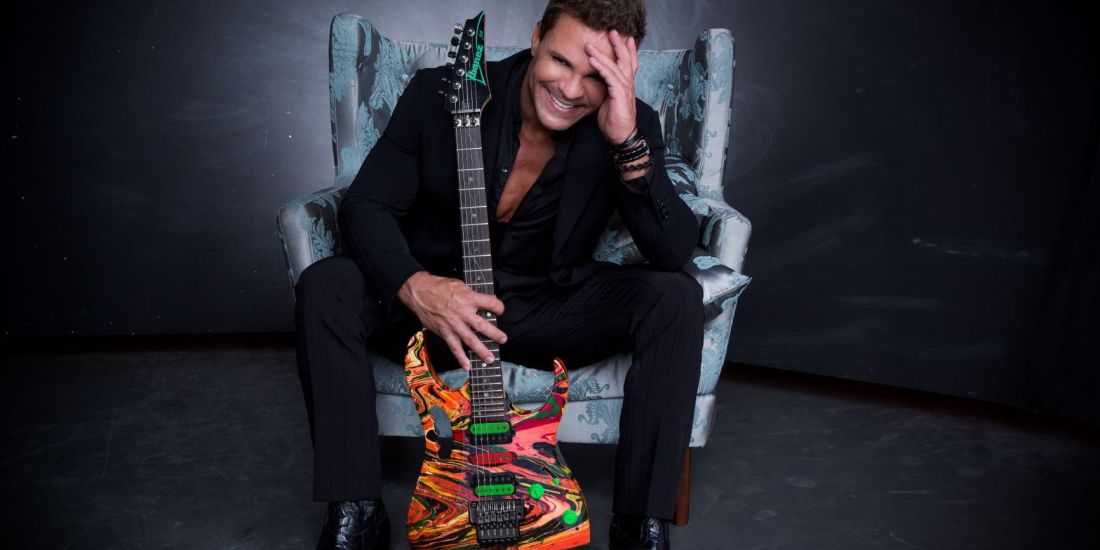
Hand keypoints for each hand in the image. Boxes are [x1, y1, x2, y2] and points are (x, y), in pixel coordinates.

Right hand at [397, 271, 505, 368]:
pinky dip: (460, 358)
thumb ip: (472, 294)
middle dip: (495, 334)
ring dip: (482, 350)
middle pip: (483, 326)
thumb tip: (483, 300)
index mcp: (469, 298)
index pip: (491, 303)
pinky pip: (454, 347)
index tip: (500, 310)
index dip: (499, 307)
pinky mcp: (444, 332)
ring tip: (490, 358)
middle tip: (503, 339)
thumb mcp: (459, 284)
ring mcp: (454, 324)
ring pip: (471, 340)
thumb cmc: (439, 286)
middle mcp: (463, 313)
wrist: (419, 292)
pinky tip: (467, 366)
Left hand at [585, 29, 639, 144]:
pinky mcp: (619, 95)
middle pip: (625, 59)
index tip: (626, 38)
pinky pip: (610, 77)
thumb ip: (606, 90)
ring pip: (615, 66)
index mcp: (626, 86)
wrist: (621, 136)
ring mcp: (625, 89)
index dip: (628, 51)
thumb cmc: (614, 121)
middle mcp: (628, 84)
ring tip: (591, 45)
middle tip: (612, 31)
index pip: (629, 64)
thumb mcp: (608, 101)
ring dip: (602, 54)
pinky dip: (601, 67)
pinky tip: (593, 60)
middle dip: (619, 45)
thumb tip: (597, 83)